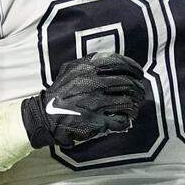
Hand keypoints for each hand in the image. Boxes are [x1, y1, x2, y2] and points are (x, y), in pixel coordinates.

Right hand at [20, 53, 145, 147]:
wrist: (45, 116)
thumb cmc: (61, 93)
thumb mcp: (71, 70)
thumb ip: (90, 63)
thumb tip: (117, 64)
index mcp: (86, 68)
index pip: (119, 63)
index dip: (134, 68)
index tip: (139, 74)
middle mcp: (91, 83)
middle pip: (128, 83)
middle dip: (138, 89)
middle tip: (139, 94)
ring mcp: (94, 102)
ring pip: (127, 102)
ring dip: (134, 106)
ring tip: (133, 108)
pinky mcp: (95, 121)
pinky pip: (120, 120)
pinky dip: (125, 120)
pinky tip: (124, 120)